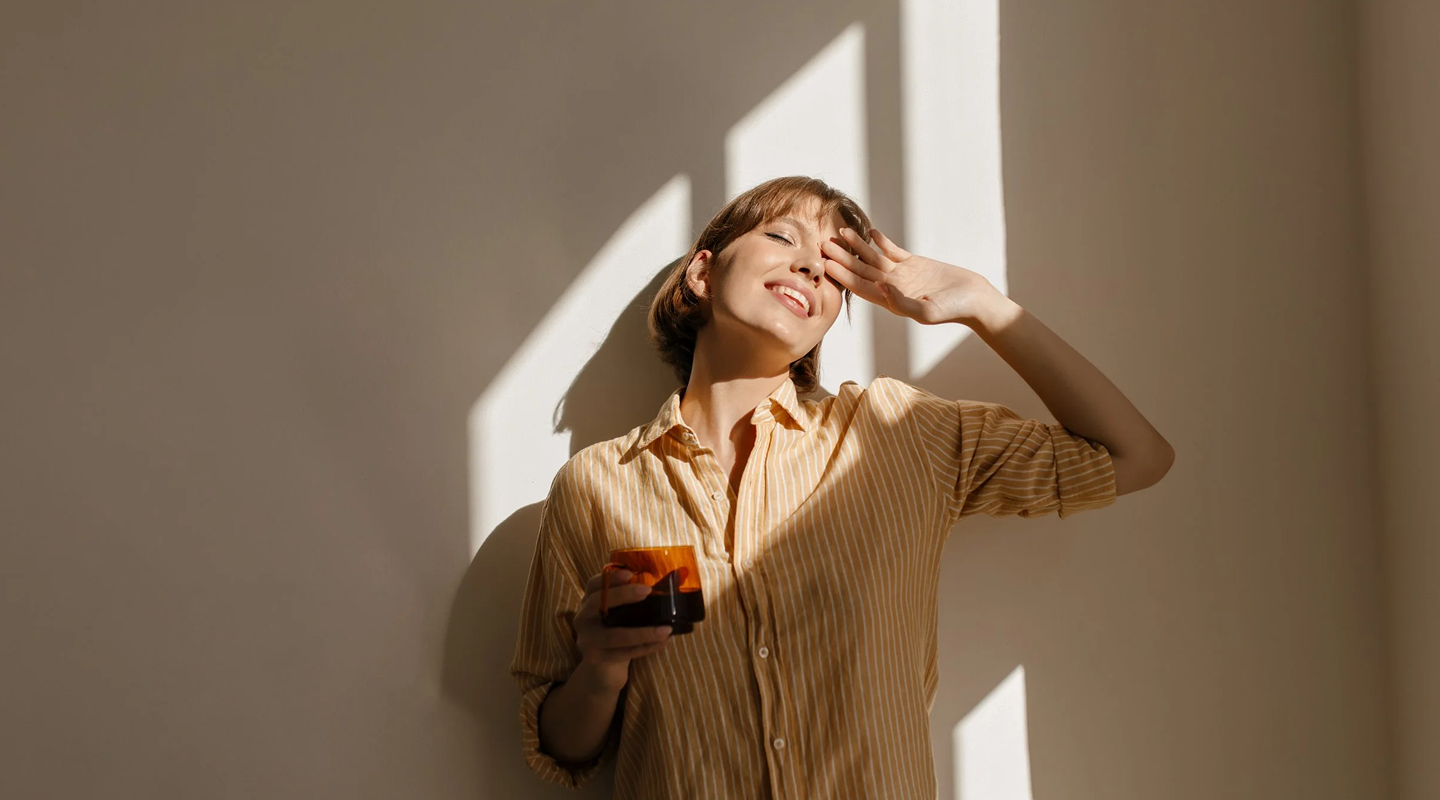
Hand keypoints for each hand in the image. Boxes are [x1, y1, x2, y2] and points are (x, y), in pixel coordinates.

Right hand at [573, 569, 672, 691]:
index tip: (630, 572)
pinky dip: (647, 647)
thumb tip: (676, 576)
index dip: (610, 577)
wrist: (603, 665)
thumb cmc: (617, 630)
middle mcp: (583, 618)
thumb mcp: (620, 612)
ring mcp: (587, 640)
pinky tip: (663, 642)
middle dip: (623, 595)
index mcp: (588, 601)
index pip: (594, 584)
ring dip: (644, 633)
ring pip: (615, 636)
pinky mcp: (596, 659)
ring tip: (667, 629)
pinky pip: (625, 653)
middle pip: (597, 602)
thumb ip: (635, 597)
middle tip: (648, 591)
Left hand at [821, 227, 1005, 326]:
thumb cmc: (952, 310)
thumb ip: (902, 303)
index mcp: (891, 301)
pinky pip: (893, 250)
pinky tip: (869, 231)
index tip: (827, 265)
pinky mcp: (914, 263)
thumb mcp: (927, 311)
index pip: (861, 287)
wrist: (973, 299)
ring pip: (874, 258)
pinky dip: (881, 241)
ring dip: (857, 246)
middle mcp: (892, 287)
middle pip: (862, 270)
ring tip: (841, 232)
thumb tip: (880, 288)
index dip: (843, 276)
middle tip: (823, 244)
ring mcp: (902, 274)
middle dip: (842, 257)